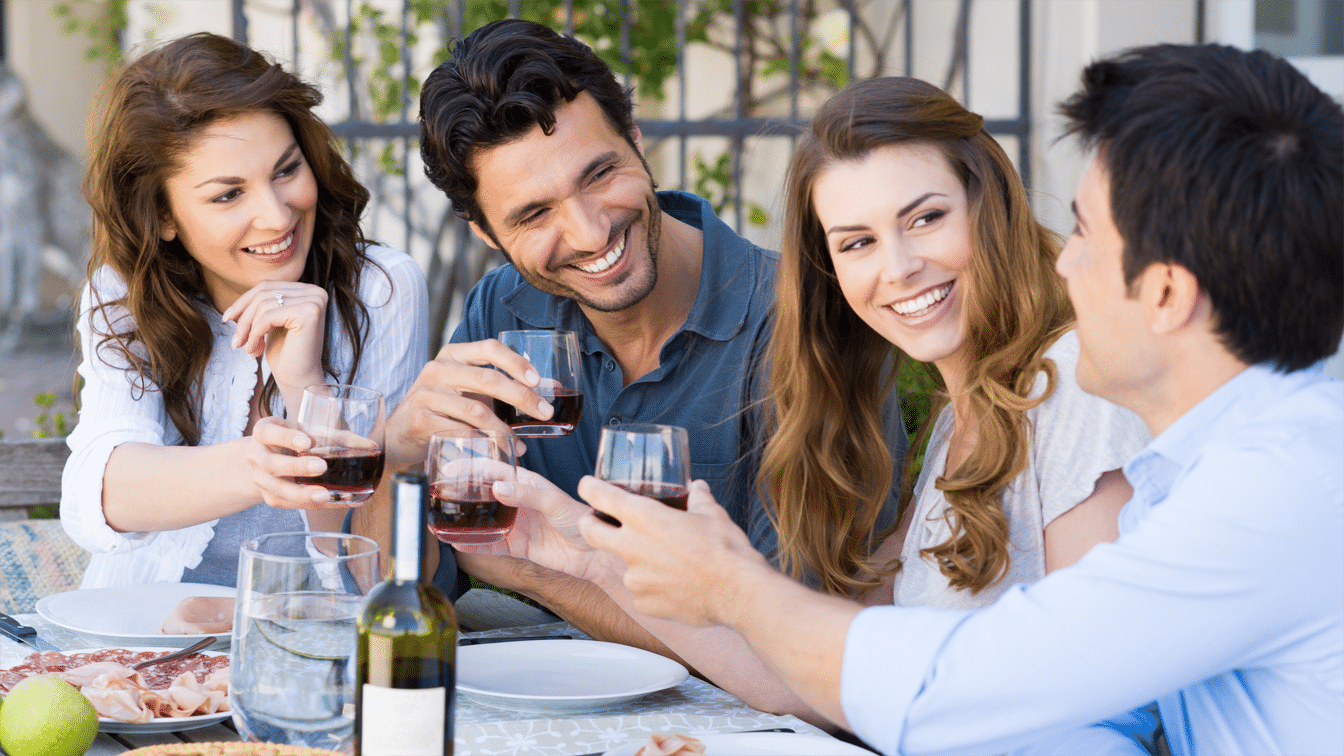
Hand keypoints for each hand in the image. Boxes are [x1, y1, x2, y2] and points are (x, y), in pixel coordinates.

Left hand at [221, 282, 327, 397]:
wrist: (300, 380)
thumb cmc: (285, 354)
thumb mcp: (271, 322)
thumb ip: (263, 303)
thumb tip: (237, 301)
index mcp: (309, 291)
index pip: (267, 286)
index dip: (243, 301)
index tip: (227, 318)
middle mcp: (316, 292)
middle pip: (264, 292)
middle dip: (243, 316)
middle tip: (235, 341)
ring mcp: (314, 301)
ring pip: (263, 303)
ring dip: (248, 328)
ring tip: (246, 348)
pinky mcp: (309, 313)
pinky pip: (268, 316)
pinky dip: (254, 334)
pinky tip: (253, 350)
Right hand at [243, 416, 351, 509]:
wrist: (268, 457)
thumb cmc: (294, 439)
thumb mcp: (307, 430)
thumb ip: (336, 436)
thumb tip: (371, 445)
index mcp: (263, 433)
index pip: (267, 433)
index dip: (286, 438)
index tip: (306, 442)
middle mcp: (256, 457)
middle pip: (271, 465)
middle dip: (296, 467)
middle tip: (321, 467)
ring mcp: (261, 480)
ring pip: (278, 491)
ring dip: (302, 494)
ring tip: (326, 495)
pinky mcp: (271, 497)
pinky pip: (290, 505)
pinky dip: (313, 505)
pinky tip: (336, 503)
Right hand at [384, 339, 552, 467]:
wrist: (399, 436)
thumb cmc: (443, 410)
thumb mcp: (469, 392)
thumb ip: (503, 390)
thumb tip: (551, 391)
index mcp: (454, 355)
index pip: (490, 348)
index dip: (516, 362)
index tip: (539, 381)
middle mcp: (438, 368)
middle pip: (487, 379)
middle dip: (522, 397)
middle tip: (544, 413)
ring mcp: (426, 393)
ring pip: (475, 410)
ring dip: (504, 429)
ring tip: (521, 443)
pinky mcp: (420, 419)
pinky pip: (459, 432)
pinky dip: (482, 444)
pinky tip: (496, 452)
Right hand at [456, 468, 616, 583]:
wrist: (594, 553)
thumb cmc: (580, 519)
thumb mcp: (554, 501)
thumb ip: (527, 494)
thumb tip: (497, 487)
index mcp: (526, 483)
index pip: (493, 470)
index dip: (471, 468)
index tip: (450, 468)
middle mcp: (517, 501)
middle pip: (482, 495)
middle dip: (460, 495)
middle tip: (438, 496)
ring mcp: (515, 523)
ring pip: (482, 520)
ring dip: (463, 521)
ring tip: (440, 521)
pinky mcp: (516, 545)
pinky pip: (490, 544)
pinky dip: (474, 544)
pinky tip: (457, 542)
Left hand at [577, 478, 770, 625]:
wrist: (739, 594)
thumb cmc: (726, 550)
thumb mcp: (712, 513)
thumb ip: (698, 497)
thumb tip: (696, 487)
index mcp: (644, 518)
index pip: (600, 496)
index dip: (589, 487)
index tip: (587, 485)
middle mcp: (631, 547)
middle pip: (590, 531)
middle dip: (589, 523)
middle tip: (597, 521)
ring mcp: (635, 578)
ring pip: (623, 565)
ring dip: (635, 561)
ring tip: (664, 562)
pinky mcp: (643, 603)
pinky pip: (641, 592)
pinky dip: (652, 587)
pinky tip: (674, 585)